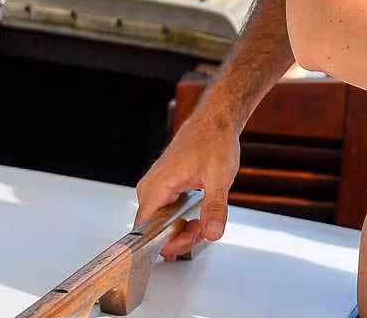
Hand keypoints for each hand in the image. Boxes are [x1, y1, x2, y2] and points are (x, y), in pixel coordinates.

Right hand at [134, 109, 240, 259]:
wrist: (214, 122)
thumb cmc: (214, 142)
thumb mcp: (220, 177)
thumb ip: (215, 207)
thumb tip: (212, 232)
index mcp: (157, 187)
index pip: (147, 231)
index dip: (168, 243)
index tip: (192, 239)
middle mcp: (149, 189)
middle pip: (154, 231)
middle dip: (180, 237)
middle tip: (204, 230)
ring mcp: (155, 189)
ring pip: (161, 224)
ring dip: (182, 229)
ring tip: (204, 221)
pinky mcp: (163, 188)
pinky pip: (165, 214)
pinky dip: (181, 220)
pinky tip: (198, 217)